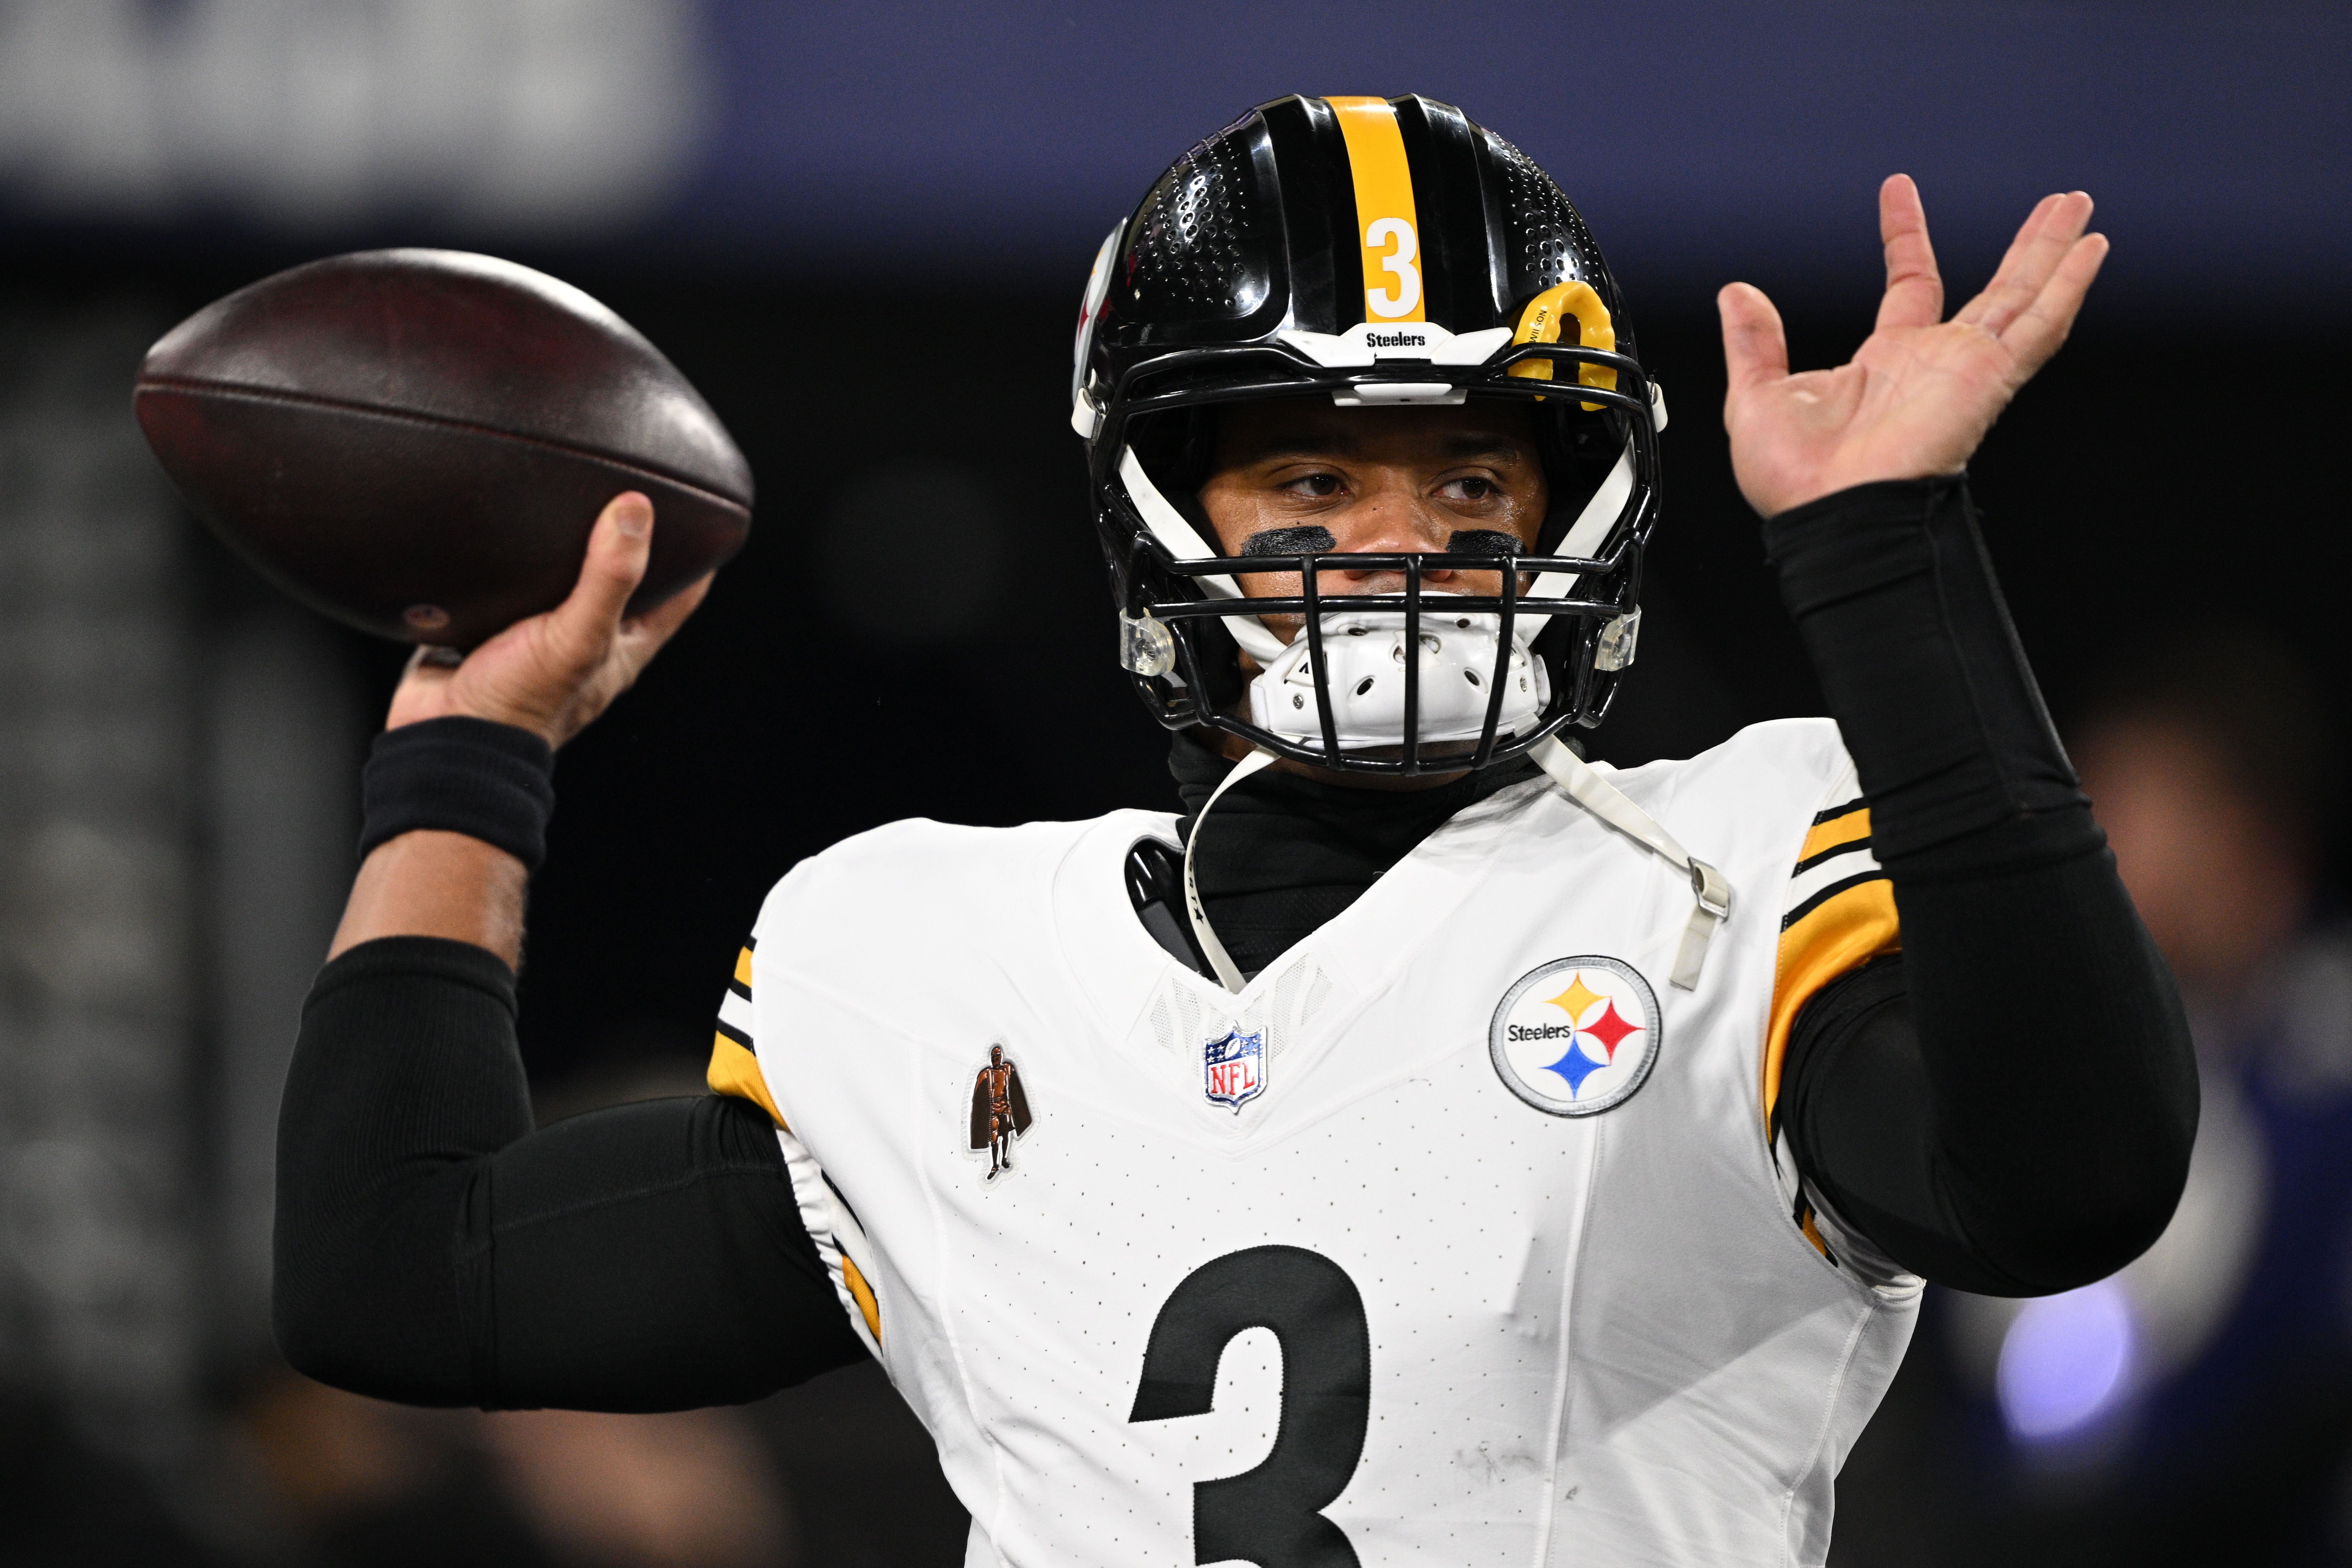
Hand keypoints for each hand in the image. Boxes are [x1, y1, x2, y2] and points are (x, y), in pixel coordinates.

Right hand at [385, 492, 711, 746]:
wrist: (446, 735)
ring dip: (565, 547)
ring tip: (566, 500)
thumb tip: (635, 511)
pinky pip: (510, 584)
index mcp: (625, 646)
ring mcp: (540, 633)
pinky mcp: (493, 626)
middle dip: (628, 542)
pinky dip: (511, 558)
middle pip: (624, 582)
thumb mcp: (578, 637)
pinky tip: (504, 529)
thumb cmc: (519, 704)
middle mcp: (588, 639)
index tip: (701, 516)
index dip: (697, 558)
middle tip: (629, 493)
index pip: (679, 596)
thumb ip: (610, 578)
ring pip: (565, 580)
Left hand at [1719, 175, 2107, 517]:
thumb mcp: (1756, 398)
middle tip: (2053, 204)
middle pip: (1994, 288)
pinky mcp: (1989, 380)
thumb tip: (1736, 295)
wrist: (1828, 514)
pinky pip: (2040, 327)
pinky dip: (2068, 287)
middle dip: (2025, 246)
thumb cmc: (1796, 481)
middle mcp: (1935, 363)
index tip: (1899, 190)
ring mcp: (1967, 369)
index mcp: (1886, 362)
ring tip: (2078, 206)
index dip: (1906, 236)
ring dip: (2054, 251)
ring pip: (2025, 297)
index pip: (1909, 282)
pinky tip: (2091, 251)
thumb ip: (1753, 343)